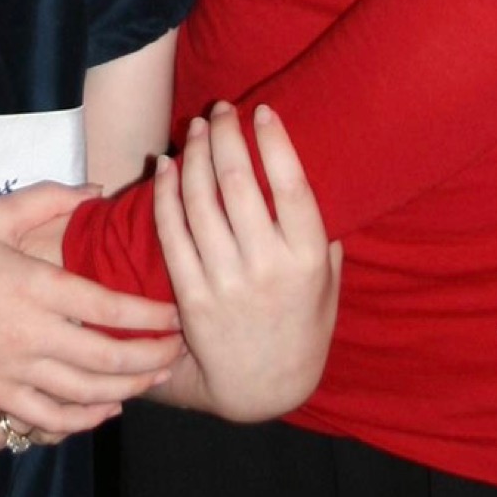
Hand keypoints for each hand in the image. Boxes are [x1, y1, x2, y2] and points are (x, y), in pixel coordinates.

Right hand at [0, 180, 184, 440]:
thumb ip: (49, 199)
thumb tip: (98, 192)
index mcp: (37, 287)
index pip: (112, 308)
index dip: (154, 315)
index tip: (180, 312)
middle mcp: (31, 335)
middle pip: (110, 358)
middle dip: (154, 358)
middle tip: (182, 349)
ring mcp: (12, 370)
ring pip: (86, 392)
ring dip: (129, 389)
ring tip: (157, 378)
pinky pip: (47, 418)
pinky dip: (83, 419)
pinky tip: (107, 410)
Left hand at [156, 104, 340, 425]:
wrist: (264, 386)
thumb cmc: (303, 325)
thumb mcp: (329, 281)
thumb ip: (323, 233)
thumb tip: (304, 176)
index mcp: (309, 257)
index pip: (290, 185)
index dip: (274, 143)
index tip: (263, 111)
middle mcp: (267, 267)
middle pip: (239, 185)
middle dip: (228, 138)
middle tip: (222, 110)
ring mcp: (225, 282)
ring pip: (201, 204)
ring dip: (197, 157)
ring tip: (197, 128)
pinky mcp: (191, 296)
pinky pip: (173, 234)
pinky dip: (166, 196)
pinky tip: (169, 168)